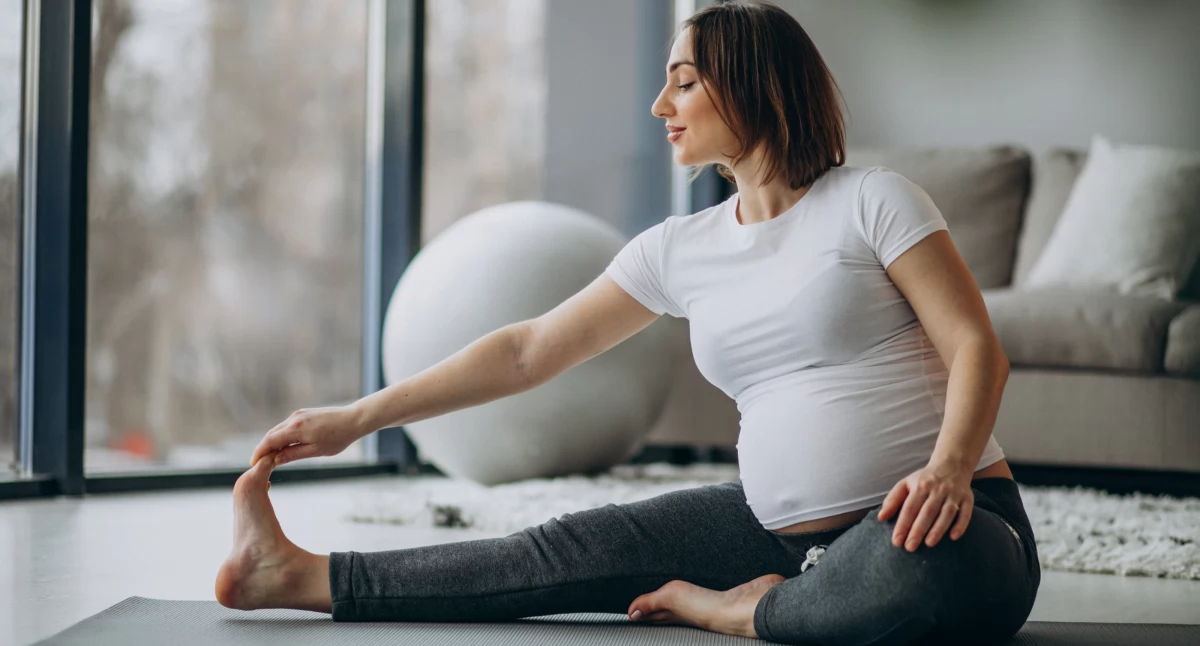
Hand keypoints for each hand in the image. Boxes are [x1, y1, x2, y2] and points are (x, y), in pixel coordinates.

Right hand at [249, 405, 368, 466]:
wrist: (353, 420)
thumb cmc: (338, 438)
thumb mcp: (315, 451)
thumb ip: (293, 454)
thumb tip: (275, 460)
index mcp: (296, 428)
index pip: (270, 441)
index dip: (259, 452)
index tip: (253, 464)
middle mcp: (294, 419)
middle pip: (271, 434)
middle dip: (263, 448)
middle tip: (258, 463)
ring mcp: (299, 415)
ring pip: (279, 430)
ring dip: (272, 442)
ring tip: (269, 457)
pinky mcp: (304, 414)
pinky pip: (287, 426)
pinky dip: (282, 436)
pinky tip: (283, 446)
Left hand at [876, 461, 973, 551]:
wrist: (952, 464)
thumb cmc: (925, 479)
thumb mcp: (906, 484)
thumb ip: (893, 500)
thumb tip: (881, 517)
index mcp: (920, 486)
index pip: (909, 507)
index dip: (902, 524)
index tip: (896, 541)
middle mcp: (937, 489)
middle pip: (927, 512)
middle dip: (918, 530)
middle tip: (910, 547)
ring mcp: (954, 494)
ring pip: (946, 513)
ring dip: (938, 529)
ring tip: (929, 544)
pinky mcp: (968, 498)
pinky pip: (966, 512)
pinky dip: (961, 525)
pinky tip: (953, 537)